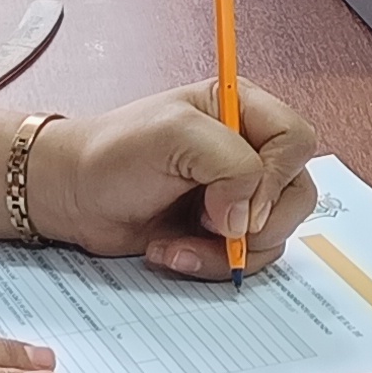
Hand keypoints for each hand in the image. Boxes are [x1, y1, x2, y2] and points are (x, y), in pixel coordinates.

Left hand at [33, 82, 324, 276]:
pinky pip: (247, 257)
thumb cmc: (115, 152)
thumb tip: (248, 218)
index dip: (275, 176)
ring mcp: (238, 193)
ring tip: (181, 242)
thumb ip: (233, 166)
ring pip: (275, 232)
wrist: (74, 195)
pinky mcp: (223, 229)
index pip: (296, 140)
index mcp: (243, 109)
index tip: (235, 200)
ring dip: (229, 250)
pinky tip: (174, 250)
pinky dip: (213, 263)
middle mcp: (249, 149)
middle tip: (211, 222)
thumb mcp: (175, 137)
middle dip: (255, 221)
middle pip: (297, 193)